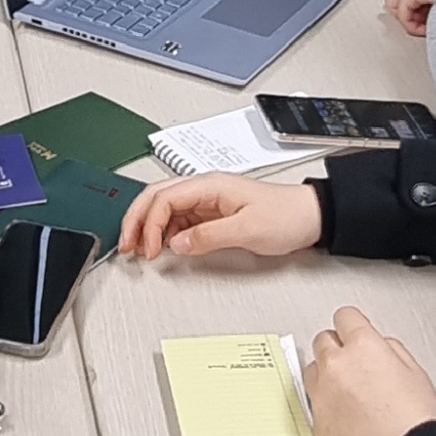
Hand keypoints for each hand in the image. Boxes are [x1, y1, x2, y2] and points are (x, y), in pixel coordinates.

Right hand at [120, 173, 321, 259]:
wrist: (309, 217)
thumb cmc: (286, 216)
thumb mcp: (248, 229)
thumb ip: (209, 236)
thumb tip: (178, 244)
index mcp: (210, 185)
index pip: (164, 199)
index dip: (150, 224)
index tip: (150, 250)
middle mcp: (204, 189)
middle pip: (155, 197)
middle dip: (136, 220)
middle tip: (126, 245)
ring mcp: (206, 201)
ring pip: (163, 208)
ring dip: (147, 227)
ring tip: (139, 249)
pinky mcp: (210, 214)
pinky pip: (178, 220)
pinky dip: (163, 233)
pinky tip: (162, 247)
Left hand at [304, 308, 435, 435]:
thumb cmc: (415, 424)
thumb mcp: (417, 374)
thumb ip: (393, 351)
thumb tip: (382, 347)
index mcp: (363, 347)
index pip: (346, 317)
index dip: (354, 324)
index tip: (356, 330)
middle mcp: (336, 366)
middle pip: (323, 340)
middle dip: (337, 347)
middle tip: (354, 362)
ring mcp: (321, 394)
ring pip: (312, 370)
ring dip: (326, 373)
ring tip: (349, 390)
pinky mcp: (315, 422)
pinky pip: (313, 403)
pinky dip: (325, 404)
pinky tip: (346, 415)